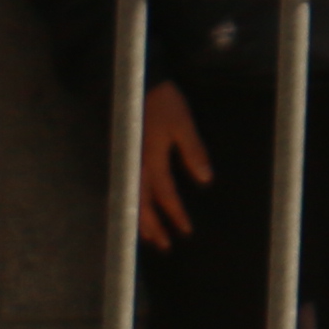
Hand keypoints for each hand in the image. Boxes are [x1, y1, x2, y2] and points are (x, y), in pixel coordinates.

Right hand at [138, 83, 213, 250]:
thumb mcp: (183, 124)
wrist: (136, 81)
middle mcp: (135, 164)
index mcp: (151, 158)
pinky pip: (125, 187)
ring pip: (131, 197)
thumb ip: (193, 151)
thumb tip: (205, 180)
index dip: (175, 213)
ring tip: (150, 237)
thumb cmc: (163, 101)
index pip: (165, 194)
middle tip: (165, 246)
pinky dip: (131, 202)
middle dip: (153, 226)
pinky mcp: (123, 155)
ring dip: (140, 219)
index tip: (185, 230)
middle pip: (142, 203)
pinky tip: (136, 209)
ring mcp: (126, 161)